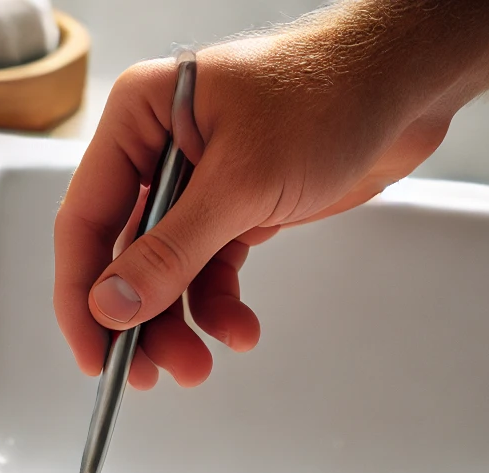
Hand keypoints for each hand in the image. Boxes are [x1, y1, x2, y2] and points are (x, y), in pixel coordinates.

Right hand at [53, 32, 455, 387]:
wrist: (407, 83)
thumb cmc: (329, 93)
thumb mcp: (242, 182)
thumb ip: (171, 251)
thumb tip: (111, 307)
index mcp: (139, 119)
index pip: (85, 220)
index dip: (81, 294)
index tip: (93, 353)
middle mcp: (158, 149)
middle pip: (122, 255)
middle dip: (138, 320)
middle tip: (146, 373)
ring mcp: (197, 180)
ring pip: (166, 272)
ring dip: (179, 324)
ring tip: (198, 364)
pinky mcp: (237, 204)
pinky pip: (209, 268)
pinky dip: (219, 306)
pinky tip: (239, 331)